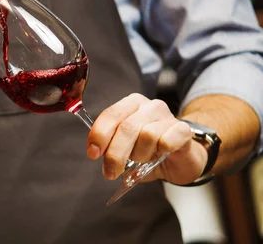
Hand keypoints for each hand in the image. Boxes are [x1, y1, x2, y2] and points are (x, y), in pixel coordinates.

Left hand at [86, 93, 208, 185]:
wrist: (181, 160)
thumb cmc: (149, 152)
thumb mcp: (125, 148)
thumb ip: (109, 146)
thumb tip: (96, 152)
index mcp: (130, 105)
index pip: (110, 115)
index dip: (99, 135)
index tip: (93, 153)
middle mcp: (149, 106)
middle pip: (126, 128)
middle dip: (115, 154)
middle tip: (111, 172)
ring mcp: (168, 116)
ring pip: (147, 135)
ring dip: (140, 155)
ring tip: (143, 160)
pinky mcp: (184, 130)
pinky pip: (167, 141)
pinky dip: (160, 152)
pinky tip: (161, 154)